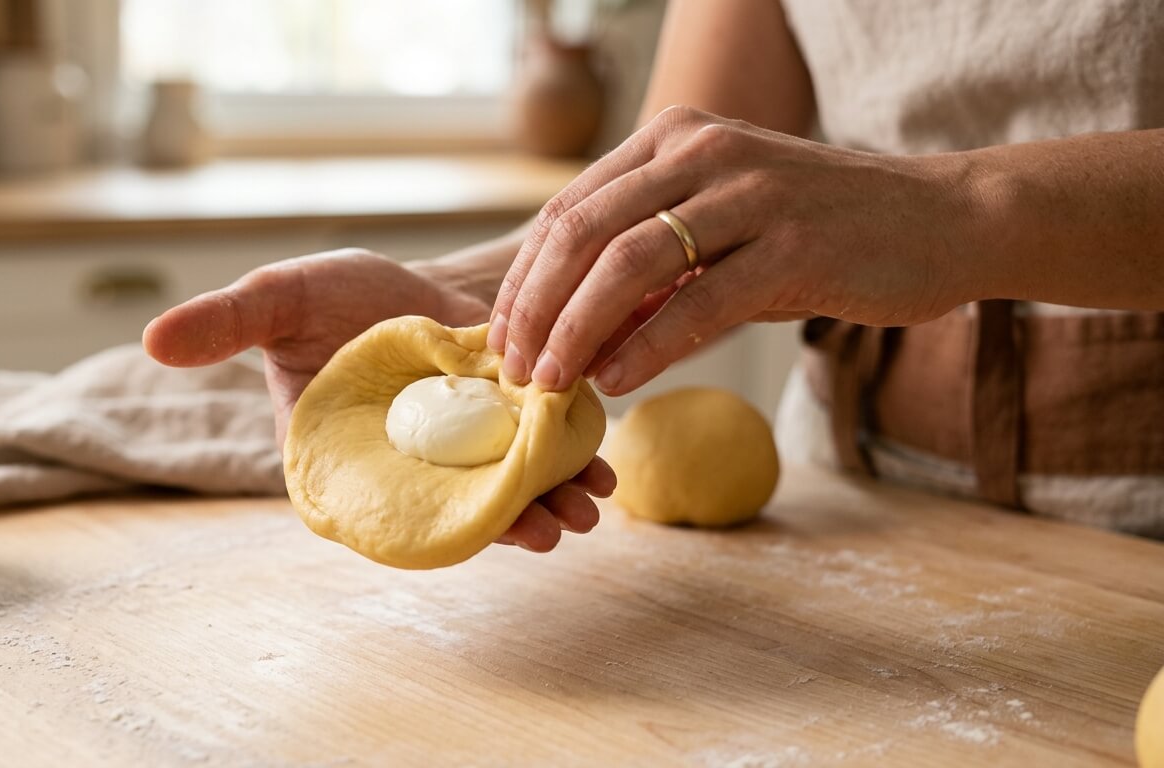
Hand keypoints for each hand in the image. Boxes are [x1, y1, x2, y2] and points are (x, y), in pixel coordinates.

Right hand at [142, 248, 614, 552]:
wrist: (413, 284)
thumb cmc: (337, 298)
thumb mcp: (281, 299)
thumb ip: (227, 323)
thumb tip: (150, 340)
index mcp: (345, 463)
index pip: (379, 508)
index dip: (420, 525)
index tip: (467, 525)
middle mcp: (407, 474)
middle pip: (453, 512)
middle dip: (504, 525)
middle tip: (552, 532)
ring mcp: (464, 458)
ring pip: (504, 491)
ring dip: (547, 504)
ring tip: (587, 510)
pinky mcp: (507, 434)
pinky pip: (537, 458)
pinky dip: (570, 465)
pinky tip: (600, 469)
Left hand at [488, 105, 983, 394]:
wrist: (942, 220)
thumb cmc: (819, 232)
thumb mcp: (722, 231)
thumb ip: (651, 270)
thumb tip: (573, 338)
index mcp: (675, 140)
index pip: (569, 209)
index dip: (523, 279)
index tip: (502, 338)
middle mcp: (704, 153)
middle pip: (583, 232)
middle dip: (534, 308)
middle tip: (513, 369)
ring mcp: (751, 194)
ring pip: (629, 262)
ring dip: (576, 330)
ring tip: (550, 384)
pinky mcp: (796, 247)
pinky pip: (699, 302)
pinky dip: (648, 346)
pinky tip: (617, 381)